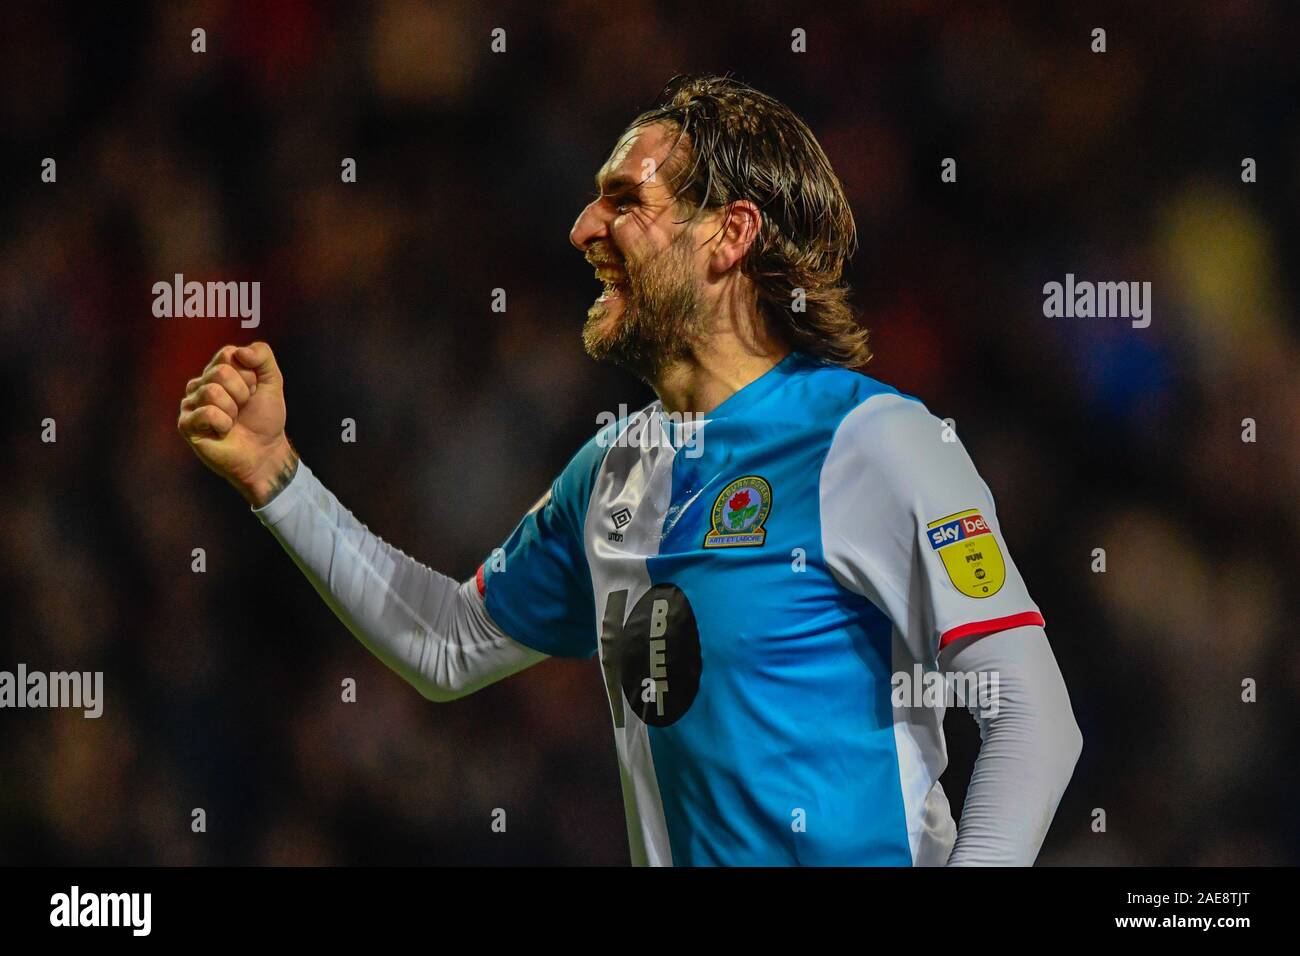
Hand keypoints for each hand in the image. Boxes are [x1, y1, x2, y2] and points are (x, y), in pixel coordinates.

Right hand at [177, 341, 296, 506]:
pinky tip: (223, 432)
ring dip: (233, 410)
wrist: (265, 451)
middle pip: (220, 372)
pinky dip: (223, 424)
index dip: (249, 375)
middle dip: (242, 393)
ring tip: (234, 421)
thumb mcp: (273, 381)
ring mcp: (190, 404)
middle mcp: (200, 384)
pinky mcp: (186, 424)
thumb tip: (240, 351)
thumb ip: (263, 356)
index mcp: (218, 371)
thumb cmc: (265, 418)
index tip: (254, 391)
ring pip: (212, 391)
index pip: (228, 354)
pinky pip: (207, 413)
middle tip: (243, 409)